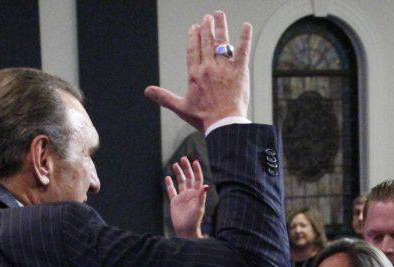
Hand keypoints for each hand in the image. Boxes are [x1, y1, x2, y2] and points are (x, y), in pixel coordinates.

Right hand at [145, 12, 250, 131]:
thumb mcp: (180, 107)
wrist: (223, 124)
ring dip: (220, 27)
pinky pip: (242, 51)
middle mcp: (208, 67)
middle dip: (206, 27)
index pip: (193, 49)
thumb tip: (147, 91)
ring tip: (219, 15)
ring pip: (221, 42)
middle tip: (207, 17)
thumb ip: (164, 97)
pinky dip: (244, 38)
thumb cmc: (203, 118)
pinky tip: (246, 26)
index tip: (194, 26)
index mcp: (194, 74)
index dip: (193, 36)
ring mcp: (224, 68)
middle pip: (206, 42)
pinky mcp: (239, 72)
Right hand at [166, 156, 208, 238]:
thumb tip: (205, 186)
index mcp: (197, 194)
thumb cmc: (194, 220)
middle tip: (183, 158)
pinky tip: (167, 177)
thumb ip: (201, 196)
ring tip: (175, 164)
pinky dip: (169, 184)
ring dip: (178, 173)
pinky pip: (172, 191)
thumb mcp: (198, 208)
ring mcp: (182, 197)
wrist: (186, 230)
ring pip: (180, 182)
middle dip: (186, 168)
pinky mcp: (175, 202)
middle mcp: (190, 194)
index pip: (197, 179)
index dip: (196, 170)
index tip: (194, 161)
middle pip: (189, 178)